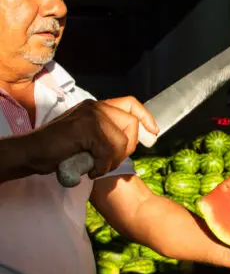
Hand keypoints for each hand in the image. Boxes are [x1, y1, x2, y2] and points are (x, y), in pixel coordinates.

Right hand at [27, 96, 157, 178]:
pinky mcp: (86, 127)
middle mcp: (95, 106)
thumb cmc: (60, 150)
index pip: (131, 103)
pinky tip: (90, 169)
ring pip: (122, 141)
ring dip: (112, 160)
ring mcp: (91, 115)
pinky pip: (109, 150)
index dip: (146, 118)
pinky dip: (102, 166)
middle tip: (109, 162)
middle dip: (128, 148)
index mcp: (97, 107)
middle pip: (131, 124)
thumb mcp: (89, 137)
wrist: (32, 153)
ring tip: (96, 167)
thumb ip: (109, 133)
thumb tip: (139, 137)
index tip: (154, 133)